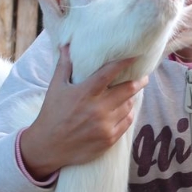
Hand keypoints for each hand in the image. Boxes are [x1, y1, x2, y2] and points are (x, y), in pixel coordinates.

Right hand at [20, 45, 148, 179]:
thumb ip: (64, 66)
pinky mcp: (109, 139)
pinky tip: (125, 110)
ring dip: (131, 98)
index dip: (124, 63)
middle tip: (144, 77)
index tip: (135, 56)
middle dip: (139, 81)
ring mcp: (105, 125)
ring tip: (130, 94)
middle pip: (127, 90)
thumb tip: (66, 45)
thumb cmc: (52, 114)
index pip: (109, 73)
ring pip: (128, 106)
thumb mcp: (55, 88)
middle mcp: (97, 109)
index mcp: (85, 93)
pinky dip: (128, 114)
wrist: (48, 147)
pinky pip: (127, 122)